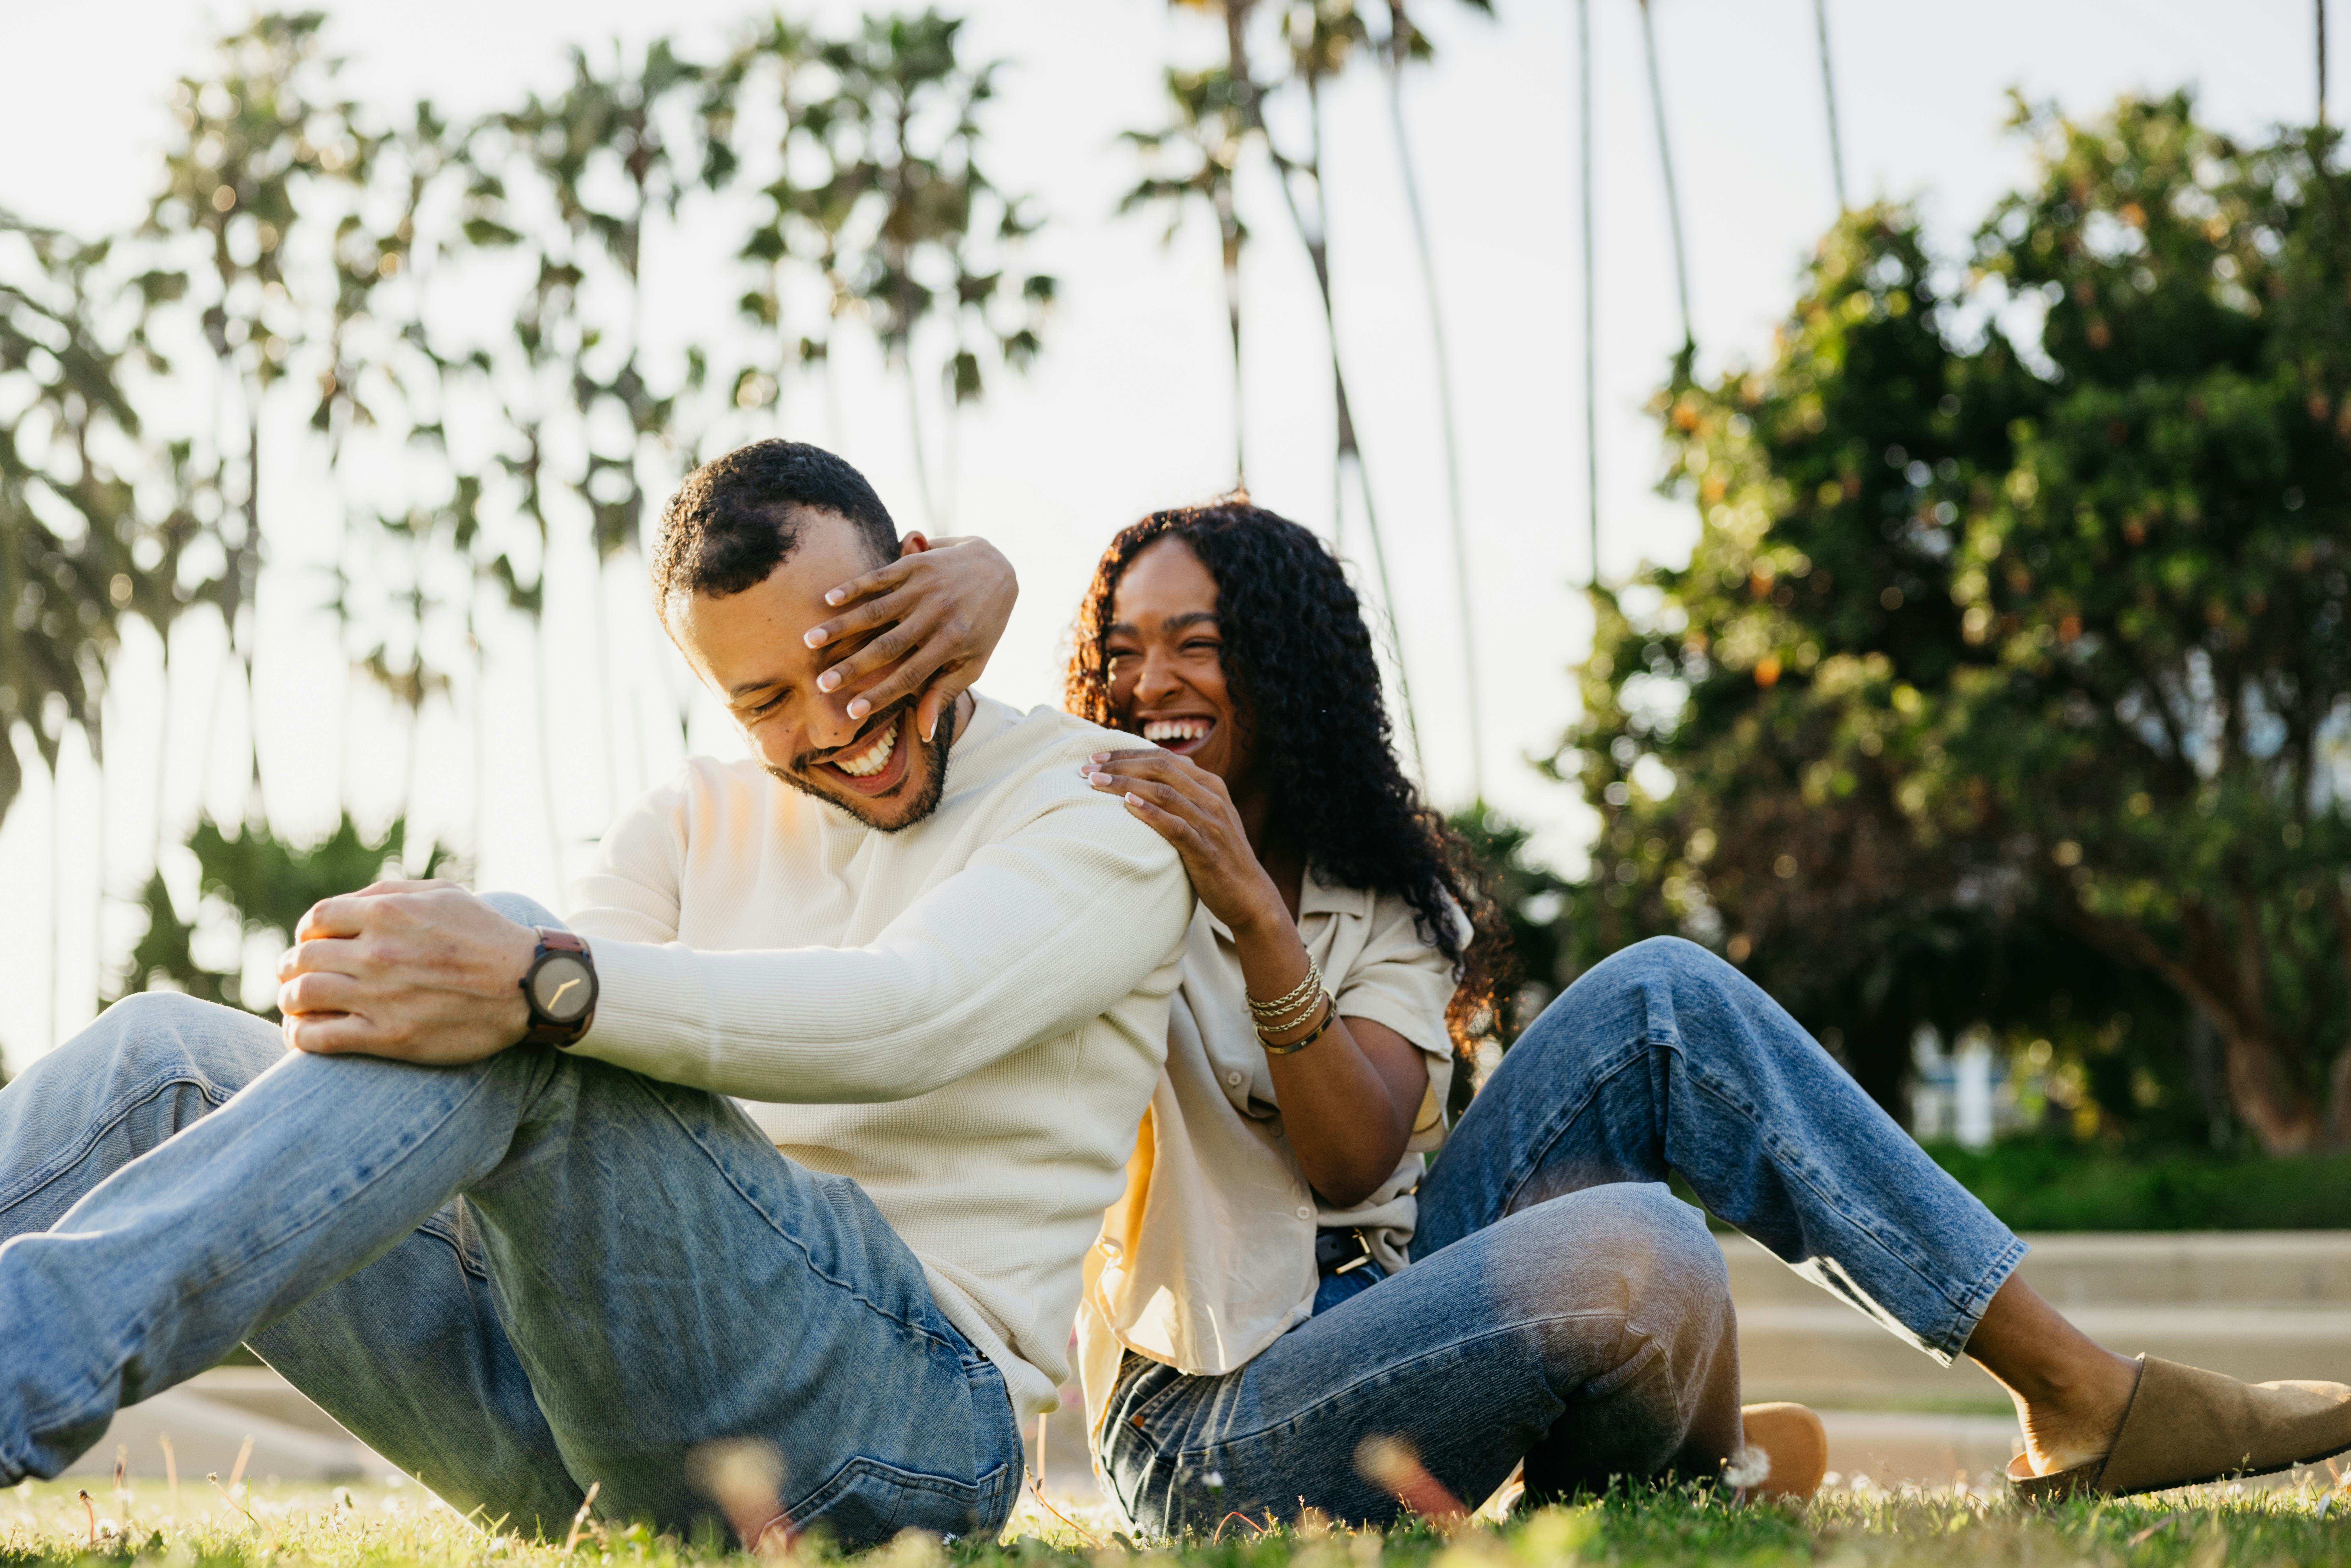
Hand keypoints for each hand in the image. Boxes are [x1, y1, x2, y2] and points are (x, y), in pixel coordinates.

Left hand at [275, 880, 537, 1062]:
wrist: (530, 987)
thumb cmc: (488, 937)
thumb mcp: (445, 895)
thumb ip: (392, 892)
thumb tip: (348, 904)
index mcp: (388, 913)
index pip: (316, 919)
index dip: (307, 932)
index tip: (313, 944)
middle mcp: (377, 952)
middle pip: (302, 958)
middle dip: (291, 968)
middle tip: (297, 977)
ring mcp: (380, 996)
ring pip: (302, 996)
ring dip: (290, 1001)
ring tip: (296, 1007)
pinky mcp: (388, 1037)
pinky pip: (320, 1038)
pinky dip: (301, 1036)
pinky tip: (303, 1035)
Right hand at [802, 534, 1016, 742]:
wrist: (999, 568)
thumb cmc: (983, 624)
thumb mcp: (974, 661)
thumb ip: (946, 693)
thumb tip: (924, 733)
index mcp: (951, 643)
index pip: (910, 675)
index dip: (881, 694)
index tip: (852, 711)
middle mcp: (936, 615)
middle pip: (888, 645)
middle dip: (853, 666)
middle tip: (821, 684)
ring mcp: (925, 588)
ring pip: (877, 610)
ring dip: (842, 625)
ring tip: (810, 640)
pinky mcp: (917, 564)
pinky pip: (881, 576)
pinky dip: (854, 586)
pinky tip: (828, 598)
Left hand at [1083, 748, 1285, 932]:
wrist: (1249, 894)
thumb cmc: (1218, 855)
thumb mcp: (1205, 817)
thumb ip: (1183, 796)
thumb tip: (1142, 782)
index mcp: (1210, 785)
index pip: (1164, 758)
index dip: (1127, 753)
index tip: (1095, 757)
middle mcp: (1211, 798)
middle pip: (1161, 768)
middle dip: (1120, 764)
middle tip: (1086, 768)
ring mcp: (1210, 822)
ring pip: (1164, 792)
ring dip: (1125, 784)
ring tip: (1094, 783)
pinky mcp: (1205, 849)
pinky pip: (1175, 825)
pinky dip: (1150, 812)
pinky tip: (1127, 805)